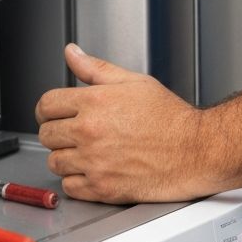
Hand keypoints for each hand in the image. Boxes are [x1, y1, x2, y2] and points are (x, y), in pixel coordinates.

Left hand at [35, 45, 217, 203]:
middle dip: (58, 132)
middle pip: (47, 134)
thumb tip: (72, 53)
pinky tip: (93, 170)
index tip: (54, 114)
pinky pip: (69, 187)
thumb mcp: (135, 82)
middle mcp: (90, 132)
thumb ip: (96, 69)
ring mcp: (94, 162)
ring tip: (87, 152)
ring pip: (55, 162)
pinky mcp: (102, 188)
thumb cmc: (171, 119)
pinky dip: (77, 181)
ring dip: (66, 158)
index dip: (48, 109)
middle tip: (76, 133)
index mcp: (94, 102)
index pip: (46, 105)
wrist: (196, 150)